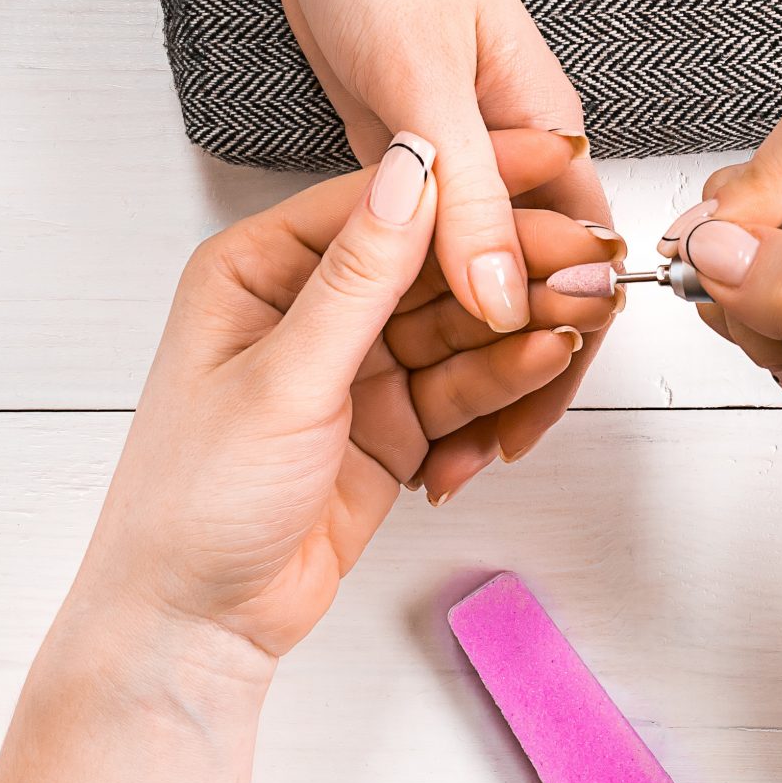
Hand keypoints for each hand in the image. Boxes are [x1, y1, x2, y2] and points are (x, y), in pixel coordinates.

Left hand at [69, 129, 600, 667]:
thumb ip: (357, 279)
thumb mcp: (281, 378)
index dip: (465, 181)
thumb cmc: (194, 503)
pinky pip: (458, 385)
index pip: (379, 202)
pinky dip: (503, 374)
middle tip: (587, 250)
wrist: (196, 622)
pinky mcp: (388, 423)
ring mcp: (352, 367)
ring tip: (587, 303)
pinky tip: (547, 355)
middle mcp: (306, 308)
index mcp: (257, 268)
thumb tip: (406, 174)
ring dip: (520, 317)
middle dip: (510, 259)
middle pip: (430, 264)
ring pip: (455, 325)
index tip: (541, 161)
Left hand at [267, 0, 612, 466]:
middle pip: (525, 290)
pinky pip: (422, 269)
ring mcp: (447, 168)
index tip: (528, 423)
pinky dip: (422, 325)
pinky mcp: (400, 164)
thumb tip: (511, 299)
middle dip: (515, 378)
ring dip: (468, 365)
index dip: (559, 348)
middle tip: (483, 458)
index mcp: (530, 131)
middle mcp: (496, 156)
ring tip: (444, 448)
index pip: (571, 263)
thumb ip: (461, 199)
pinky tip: (409, 382)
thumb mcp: (413, 87)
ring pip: (472, 291)